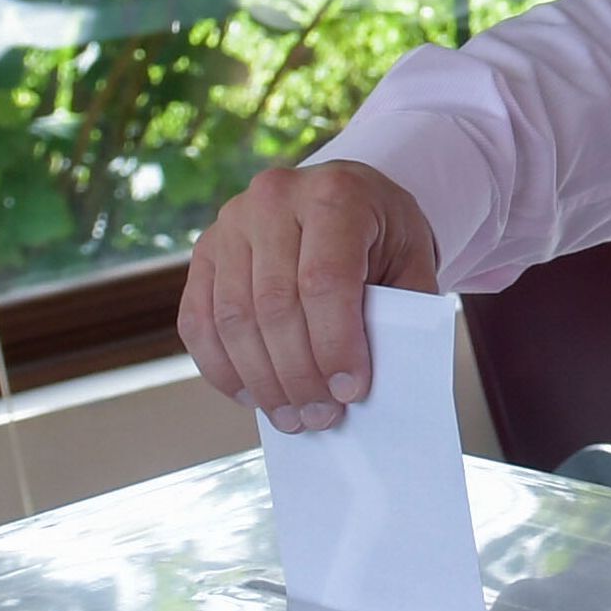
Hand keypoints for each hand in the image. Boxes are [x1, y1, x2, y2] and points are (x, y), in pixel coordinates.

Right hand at [176, 158, 440, 431]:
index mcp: (334, 194)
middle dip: (298, 374)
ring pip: (233, 319)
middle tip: (320, 417)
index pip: (324, 280)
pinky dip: (221, 367)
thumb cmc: (380, 231)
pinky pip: (198, 320)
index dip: (334, 344)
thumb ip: (401, 310)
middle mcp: (273, 200)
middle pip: (275, 305)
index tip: (349, 392)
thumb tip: (375, 380)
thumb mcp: (412, 256)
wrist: (344, 193)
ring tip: (291, 416)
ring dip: (261, 381)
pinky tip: (251, 395)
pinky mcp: (205, 252)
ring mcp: (230, 224)